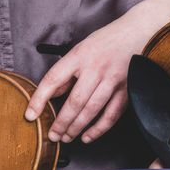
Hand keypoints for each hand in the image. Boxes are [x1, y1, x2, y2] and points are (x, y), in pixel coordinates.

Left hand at [26, 15, 154, 143]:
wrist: (138, 31)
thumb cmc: (107, 40)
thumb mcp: (81, 49)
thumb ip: (67, 71)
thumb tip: (52, 92)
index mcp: (80, 56)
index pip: (53, 79)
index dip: (39, 99)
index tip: (30, 115)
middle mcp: (95, 68)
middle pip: (75, 101)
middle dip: (61, 122)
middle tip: (53, 135)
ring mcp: (112, 79)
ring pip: (92, 110)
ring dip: (77, 127)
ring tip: (66, 137)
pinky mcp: (126, 89)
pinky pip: (111, 114)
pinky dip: (99, 128)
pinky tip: (88, 136)